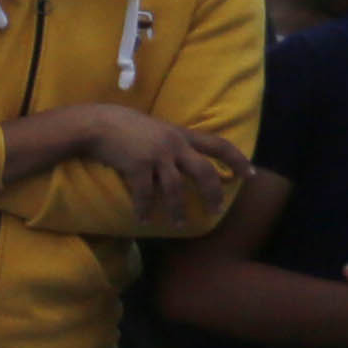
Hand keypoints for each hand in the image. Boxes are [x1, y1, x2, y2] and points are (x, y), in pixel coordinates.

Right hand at [59, 105, 238, 218]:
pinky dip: (145, 209)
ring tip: (179, 224)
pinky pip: (145, 194)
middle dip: (213, 193)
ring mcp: (157, 155)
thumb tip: (180, 158)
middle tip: (216, 210)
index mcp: (182, 134)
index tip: (250, 175)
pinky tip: (144, 220)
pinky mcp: (137, 166)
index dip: (237, 160)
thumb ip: (171, 141)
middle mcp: (174, 144)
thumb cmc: (122, 125)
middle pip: (204, 171)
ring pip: (176, 188)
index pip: (219, 145)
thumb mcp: (155, 128)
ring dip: (178, 209)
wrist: (97, 123)